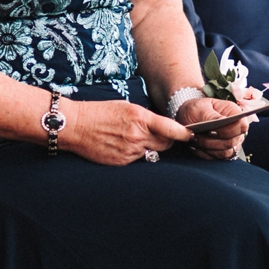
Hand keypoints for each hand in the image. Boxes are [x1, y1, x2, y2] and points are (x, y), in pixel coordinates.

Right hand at [61, 100, 190, 165]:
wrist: (76, 125)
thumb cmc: (100, 112)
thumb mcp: (126, 107)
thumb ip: (145, 118)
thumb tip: (160, 127)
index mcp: (140, 118)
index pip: (171, 128)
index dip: (184, 134)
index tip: (191, 135)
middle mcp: (138, 136)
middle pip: (166, 144)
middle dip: (167, 140)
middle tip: (160, 136)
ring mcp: (130, 151)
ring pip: (152, 153)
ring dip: (149, 147)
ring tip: (133, 139)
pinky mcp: (122, 162)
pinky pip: (137, 160)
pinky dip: (135, 154)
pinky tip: (122, 146)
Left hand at [176, 93, 254, 161]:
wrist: (187, 117)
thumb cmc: (195, 110)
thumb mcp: (199, 109)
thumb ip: (211, 115)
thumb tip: (224, 120)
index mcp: (233, 113)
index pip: (241, 126)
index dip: (228, 131)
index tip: (210, 130)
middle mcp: (236, 128)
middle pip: (232, 142)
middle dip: (211, 141)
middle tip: (197, 135)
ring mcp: (232, 141)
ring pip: (225, 153)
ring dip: (207, 148)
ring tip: (195, 139)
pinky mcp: (224, 151)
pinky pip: (217, 159)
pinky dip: (204, 154)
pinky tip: (195, 146)